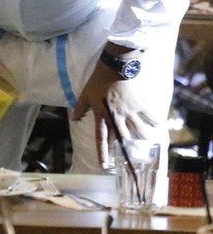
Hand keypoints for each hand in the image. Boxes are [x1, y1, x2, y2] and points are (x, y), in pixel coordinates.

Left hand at [72, 53, 157, 168]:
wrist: (115, 67)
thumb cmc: (98, 81)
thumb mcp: (85, 94)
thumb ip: (80, 108)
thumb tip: (74, 117)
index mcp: (102, 115)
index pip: (101, 138)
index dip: (102, 153)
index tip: (104, 165)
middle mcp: (116, 116)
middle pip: (123, 137)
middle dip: (127, 149)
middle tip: (131, 158)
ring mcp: (129, 111)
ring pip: (139, 129)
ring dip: (143, 137)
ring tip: (147, 142)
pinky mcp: (139, 104)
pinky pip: (149, 115)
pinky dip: (155, 121)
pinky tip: (160, 125)